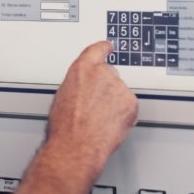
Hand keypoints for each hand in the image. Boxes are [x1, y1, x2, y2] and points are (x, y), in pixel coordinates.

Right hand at [46, 40, 138, 162]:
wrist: (76, 147)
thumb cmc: (64, 128)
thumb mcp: (62, 96)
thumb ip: (77, 84)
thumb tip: (84, 87)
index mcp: (81, 69)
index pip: (97, 50)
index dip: (104, 47)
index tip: (109, 46)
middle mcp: (102, 74)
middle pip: (110, 73)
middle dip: (106, 87)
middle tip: (97, 106)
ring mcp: (119, 88)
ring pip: (120, 92)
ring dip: (114, 102)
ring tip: (100, 120)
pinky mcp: (131, 103)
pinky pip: (129, 106)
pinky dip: (123, 114)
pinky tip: (110, 125)